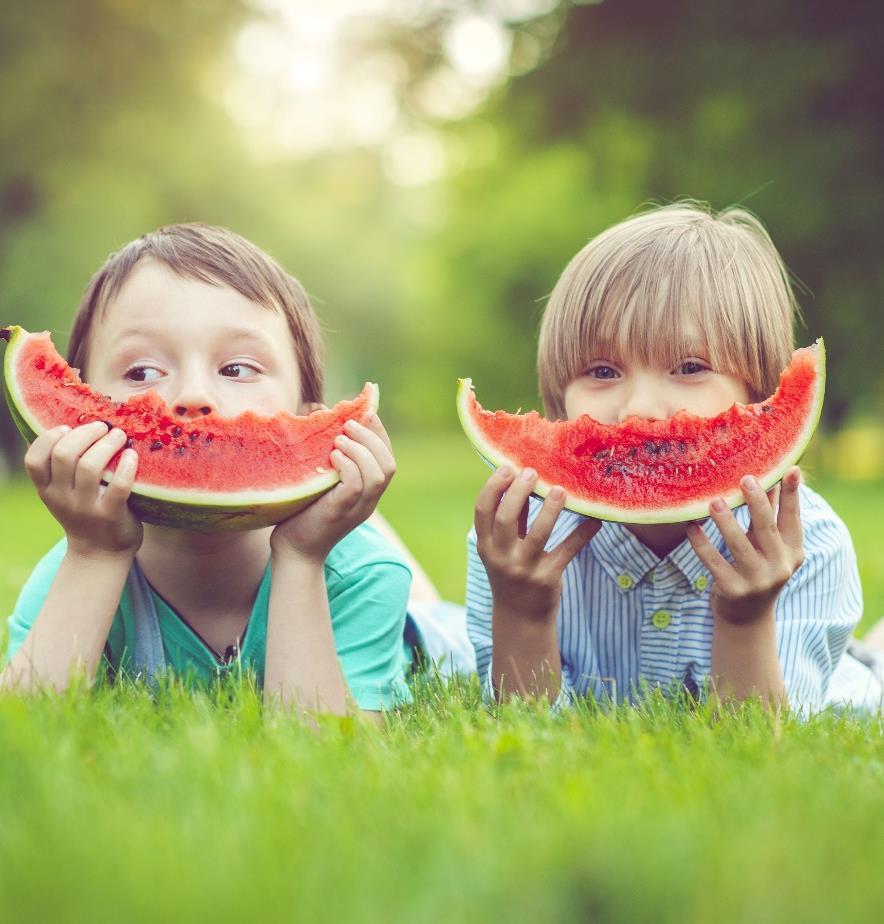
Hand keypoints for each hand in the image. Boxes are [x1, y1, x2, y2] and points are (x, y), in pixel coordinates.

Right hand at [24, 421, 142, 559]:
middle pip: (64, 455)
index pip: (34, 460)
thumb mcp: (63, 494)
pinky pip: (118, 486)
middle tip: (102, 426)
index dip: (48, 438)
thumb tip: (69, 427)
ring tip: (119, 435)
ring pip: (90, 467)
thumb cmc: (84, 513)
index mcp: (47, 490)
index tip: (67, 427)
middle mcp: (62, 498)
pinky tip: (132, 455)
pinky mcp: (111, 515)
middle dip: (85, 434)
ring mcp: (86, 508)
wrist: (100, 554)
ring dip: (106, 444)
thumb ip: (60, 470)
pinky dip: (126, 466)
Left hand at [270, 413, 395, 563]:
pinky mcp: (340, 512)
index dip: (380, 434)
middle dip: (373, 438)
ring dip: (361, 450)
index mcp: (368, 492)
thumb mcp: (320, 479)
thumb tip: (320, 411)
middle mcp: (369, 501)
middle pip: (389, 465)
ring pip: (377, 476)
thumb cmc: (302, 511)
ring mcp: (357, 509)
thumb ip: (327, 453)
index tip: (366, 412)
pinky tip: (333, 456)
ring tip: (340, 437)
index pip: (387, 459)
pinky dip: (348, 466)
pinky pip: (356, 486)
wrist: (294, 551)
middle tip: (349, 423)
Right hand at [474, 466, 599, 620]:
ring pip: (538, 534)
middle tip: (533, 473)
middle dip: (519, 491)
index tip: (508, 468)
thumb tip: (522, 481)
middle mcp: (501, 557)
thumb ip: (510, 520)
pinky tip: (595, 521)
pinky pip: (567, 551)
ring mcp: (524, 569)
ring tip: (561, 490)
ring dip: (550, 509)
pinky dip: (582, 534)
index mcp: (486, 545)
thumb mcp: (502, 548)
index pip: (482, 510)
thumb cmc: (511, 572)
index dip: (494, 486)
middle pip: (505, 518)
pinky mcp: (547, 578)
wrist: (520, 617)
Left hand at [686, 467, 803, 625]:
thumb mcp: (769, 546)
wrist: (747, 618)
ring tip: (714, 501)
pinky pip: (713, 561)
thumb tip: (771, 478)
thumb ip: (769, 516)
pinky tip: (691, 526)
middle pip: (766, 528)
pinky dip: (701, 543)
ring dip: (725, 521)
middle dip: (756, 502)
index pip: (793, 518)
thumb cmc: (757, 569)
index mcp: (792, 552)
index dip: (792, 494)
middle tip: (745, 478)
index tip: (789, 469)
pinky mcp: (732, 590)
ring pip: (739, 545)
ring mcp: (756, 580)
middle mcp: (779, 566)